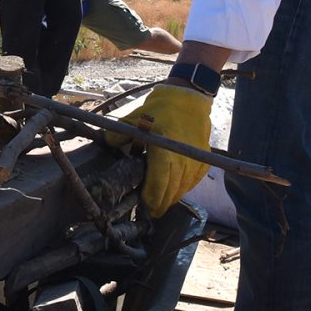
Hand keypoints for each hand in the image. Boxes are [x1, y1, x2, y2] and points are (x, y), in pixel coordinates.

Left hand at [103, 82, 212, 216]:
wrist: (188, 99)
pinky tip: (173, 190)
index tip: (145, 206)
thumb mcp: (134, 118)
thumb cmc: (159, 109)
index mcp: (164, 149)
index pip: (159, 183)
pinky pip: (192, 183)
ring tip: (160, 202)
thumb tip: (106, 142)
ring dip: (171, 198)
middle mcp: (183, 158)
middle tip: (150, 210)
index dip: (151, 199)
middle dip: (160, 204)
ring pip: (183, 190)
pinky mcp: (204, 161)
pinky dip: (182, 189)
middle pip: (171, 192)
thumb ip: (119, 133)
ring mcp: (196, 161)